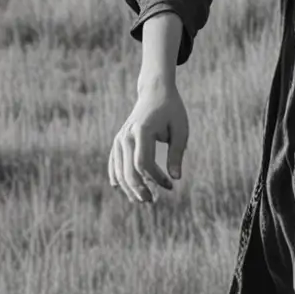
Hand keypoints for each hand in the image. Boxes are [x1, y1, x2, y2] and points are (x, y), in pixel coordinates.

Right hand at [108, 79, 188, 205]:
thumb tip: (175, 178)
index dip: (156, 179)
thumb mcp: (180, 130)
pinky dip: (116, 175)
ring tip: (143, 199)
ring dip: (129, 187)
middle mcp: (126, 135)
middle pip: (128, 170)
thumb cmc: (171, 111)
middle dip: (139, 189)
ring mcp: (120, 138)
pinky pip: (114, 161)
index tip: (170, 186)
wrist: (155, 92)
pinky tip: (119, 188)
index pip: (143, 163)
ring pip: (119, 169)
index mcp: (142, 131)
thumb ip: (176, 154)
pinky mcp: (118, 140)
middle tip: (152, 202)